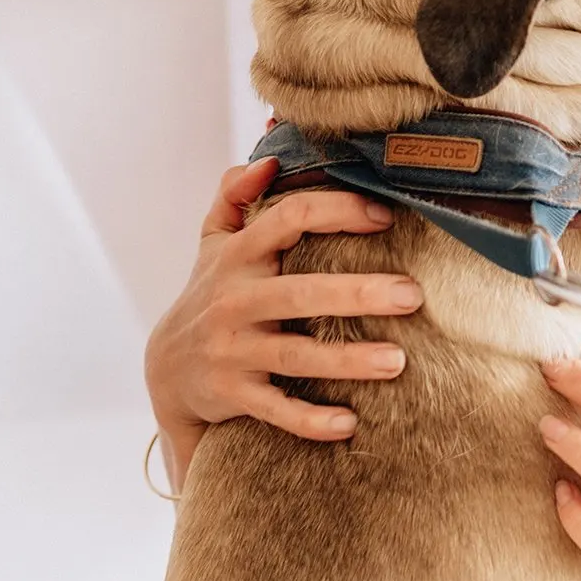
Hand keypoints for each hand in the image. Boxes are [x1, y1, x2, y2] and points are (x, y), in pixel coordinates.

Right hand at [144, 158, 422, 487]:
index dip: (338, 212)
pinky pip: (276, 409)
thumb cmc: (211, 293)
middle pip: (302, 293)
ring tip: (399, 361)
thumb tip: (266, 157)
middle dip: (358, 294)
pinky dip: (309, 420)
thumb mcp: (214, 242)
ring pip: (295, 355)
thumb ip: (234, 195)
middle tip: (413, 295)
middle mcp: (236, 301)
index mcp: (239, 256)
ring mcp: (235, 350)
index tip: (386, 215)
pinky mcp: (235, 394)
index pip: (290, 219)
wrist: (167, 370)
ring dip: (347, 360)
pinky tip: (349, 424)